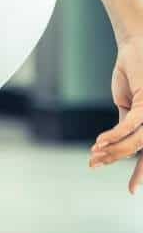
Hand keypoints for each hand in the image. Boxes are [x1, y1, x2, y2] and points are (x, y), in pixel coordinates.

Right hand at [91, 36, 142, 192]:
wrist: (138, 42)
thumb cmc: (135, 70)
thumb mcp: (129, 102)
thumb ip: (126, 123)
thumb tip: (115, 144)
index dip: (141, 171)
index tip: (133, 189)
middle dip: (130, 166)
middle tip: (114, 178)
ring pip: (137, 141)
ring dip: (113, 150)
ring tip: (93, 155)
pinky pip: (130, 125)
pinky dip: (114, 135)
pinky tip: (98, 142)